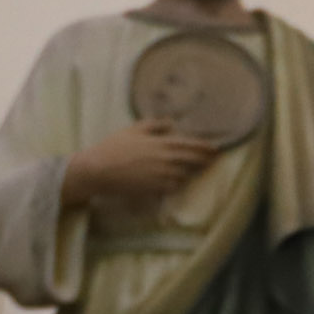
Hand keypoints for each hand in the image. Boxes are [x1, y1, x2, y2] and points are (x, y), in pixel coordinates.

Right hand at [62, 119, 217, 206]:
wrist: (98, 170)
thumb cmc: (113, 147)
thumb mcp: (134, 130)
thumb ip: (155, 125)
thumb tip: (171, 123)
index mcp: (163, 144)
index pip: (191, 145)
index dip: (205, 147)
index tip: (215, 149)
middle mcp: (167, 160)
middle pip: (193, 162)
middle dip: (204, 161)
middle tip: (211, 161)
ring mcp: (162, 176)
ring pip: (184, 176)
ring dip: (188, 174)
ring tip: (191, 171)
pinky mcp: (155, 190)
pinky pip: (173, 188)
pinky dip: (175, 185)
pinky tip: (173, 183)